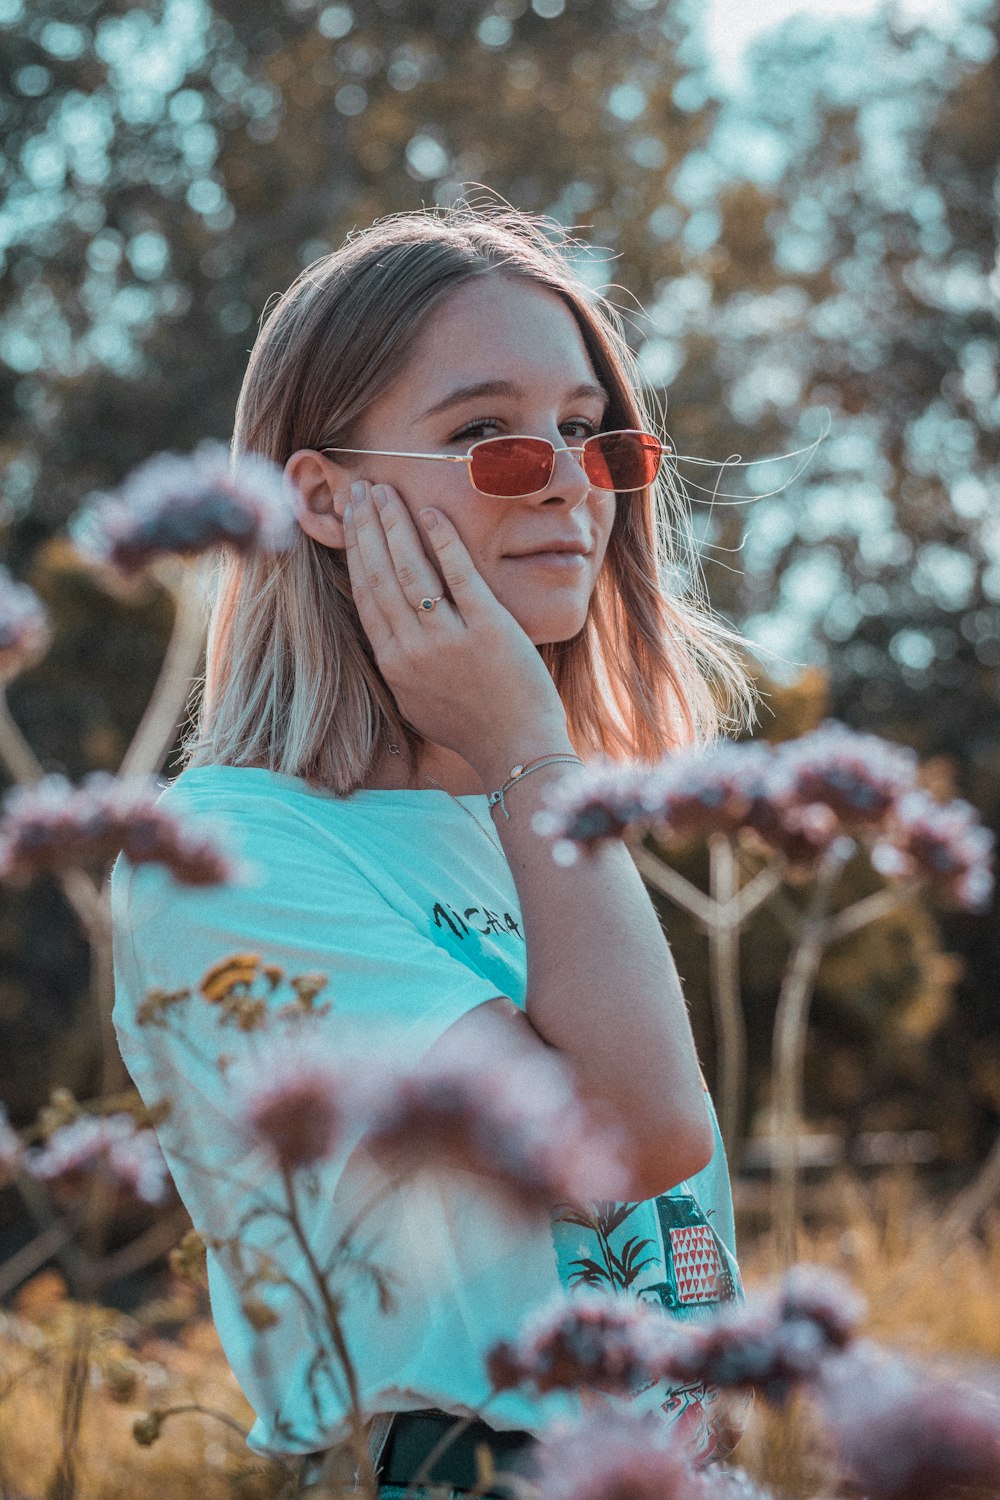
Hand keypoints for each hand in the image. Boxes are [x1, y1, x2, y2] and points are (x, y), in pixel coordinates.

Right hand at [340, 480, 569, 775]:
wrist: (516, 750)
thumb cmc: (471, 727)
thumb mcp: (417, 699)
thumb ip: (399, 662)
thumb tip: (385, 624)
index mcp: (393, 664)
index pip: (365, 593)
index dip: (354, 550)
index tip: (351, 518)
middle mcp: (413, 650)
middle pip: (379, 574)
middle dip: (367, 526)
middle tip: (362, 488)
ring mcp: (449, 639)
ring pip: (409, 569)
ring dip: (394, 523)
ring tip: (386, 491)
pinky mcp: (488, 629)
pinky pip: (459, 575)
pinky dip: (443, 539)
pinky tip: (432, 510)